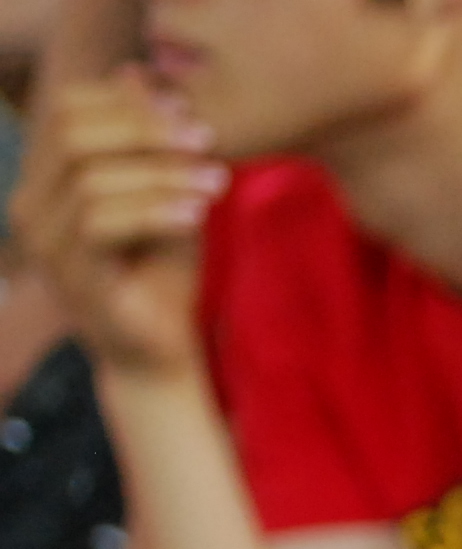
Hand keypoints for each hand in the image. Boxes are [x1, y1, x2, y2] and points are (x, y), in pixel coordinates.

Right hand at [9, 66, 223, 377]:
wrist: (162, 353)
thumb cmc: (163, 274)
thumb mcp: (166, 196)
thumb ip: (152, 145)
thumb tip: (140, 73)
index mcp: (49, 180)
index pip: (68, 111)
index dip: (128, 103)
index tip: (191, 117)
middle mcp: (33, 206)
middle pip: (72, 134)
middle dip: (144, 130)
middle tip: (205, 141)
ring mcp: (45, 244)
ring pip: (90, 177)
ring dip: (161, 173)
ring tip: (217, 182)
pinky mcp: (71, 276)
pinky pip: (101, 223)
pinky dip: (154, 210)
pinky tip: (197, 214)